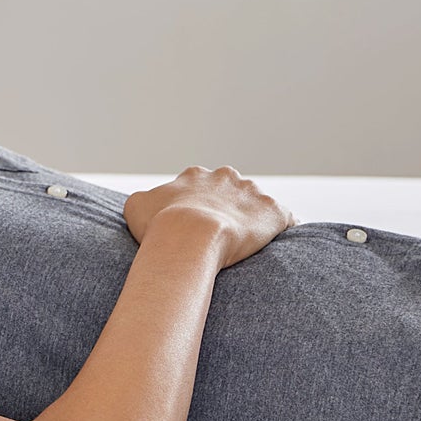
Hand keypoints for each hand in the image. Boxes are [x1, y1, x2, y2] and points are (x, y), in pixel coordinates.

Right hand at [122, 165, 298, 269]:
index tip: (192, 225)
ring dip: (252, 220)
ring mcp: (252, 193)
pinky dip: (281, 229)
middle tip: (218, 235)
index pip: (200, 185)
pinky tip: (278, 244)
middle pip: (231, 190)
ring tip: (246, 245)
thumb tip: (150, 203)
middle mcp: (226, 177)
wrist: (190, 237)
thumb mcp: (136, 206)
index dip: (196, 206)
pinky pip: (284, 219)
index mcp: (196, 175)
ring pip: (257, 204)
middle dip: (227, 208)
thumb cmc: (159, 225)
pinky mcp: (273, 212)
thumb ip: (146, 200)